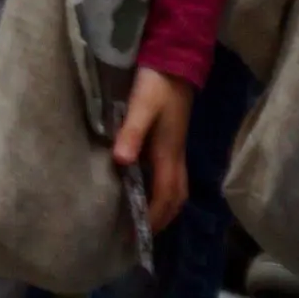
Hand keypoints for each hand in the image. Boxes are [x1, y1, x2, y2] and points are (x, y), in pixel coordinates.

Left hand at [113, 64, 192, 236]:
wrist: (175, 61)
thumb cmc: (157, 84)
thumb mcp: (141, 106)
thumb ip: (132, 133)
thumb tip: (121, 162)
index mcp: (169, 153)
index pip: (165, 196)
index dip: (153, 218)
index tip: (136, 236)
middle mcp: (176, 155)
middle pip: (176, 197)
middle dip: (162, 219)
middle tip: (141, 235)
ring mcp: (176, 148)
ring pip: (177, 188)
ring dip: (165, 207)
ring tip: (145, 220)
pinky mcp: (172, 141)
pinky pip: (172, 177)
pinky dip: (164, 192)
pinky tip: (147, 190)